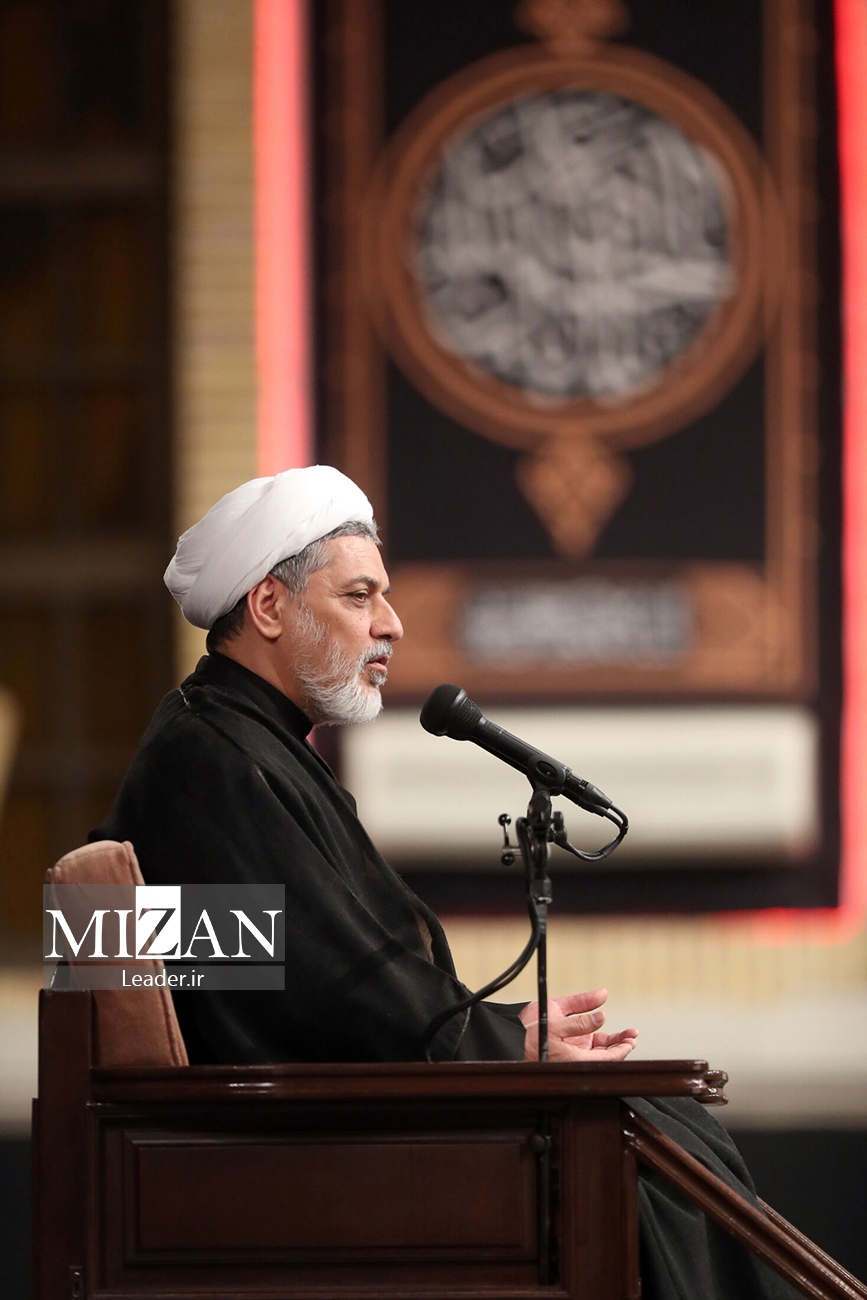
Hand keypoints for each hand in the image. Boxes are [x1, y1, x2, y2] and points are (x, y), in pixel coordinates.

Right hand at [519, 988, 638, 1062]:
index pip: (607, 1058)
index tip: (631, 1039)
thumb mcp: (555, 1014)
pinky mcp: (567, 1048)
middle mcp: (576, 1058)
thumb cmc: (528, 1031)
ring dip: (612, 1043)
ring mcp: (572, 1054)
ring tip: (626, 1034)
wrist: (508, 1038)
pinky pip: (587, 1044)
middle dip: (620, 1045)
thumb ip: (581, 1008)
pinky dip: (599, 1039)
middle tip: (632, 1034)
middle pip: (605, 1055)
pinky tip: (605, 1030)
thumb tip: (603, 998)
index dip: (622, 1049)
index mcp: (575, 1058)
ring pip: (598, 1051)